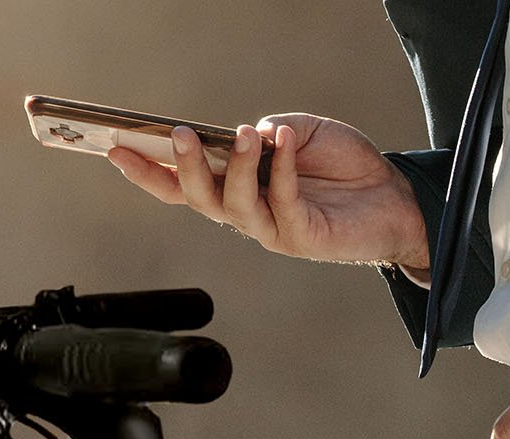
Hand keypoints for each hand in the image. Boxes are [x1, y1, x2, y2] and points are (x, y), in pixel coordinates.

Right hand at [108, 113, 429, 269]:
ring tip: (241, 132)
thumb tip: (249, 133)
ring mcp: (273, 230)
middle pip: (198, 198)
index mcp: (237, 189)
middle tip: (177, 134)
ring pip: (234, 205)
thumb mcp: (303, 132)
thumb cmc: (345, 167)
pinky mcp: (302, 237)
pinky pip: (281, 199)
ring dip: (233, 166)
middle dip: (182, 167)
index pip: (182, 184)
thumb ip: (272, 130)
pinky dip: (281, 166)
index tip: (113, 147)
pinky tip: (283, 139)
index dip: (147, 170)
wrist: (396, 197)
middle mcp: (247, 214)